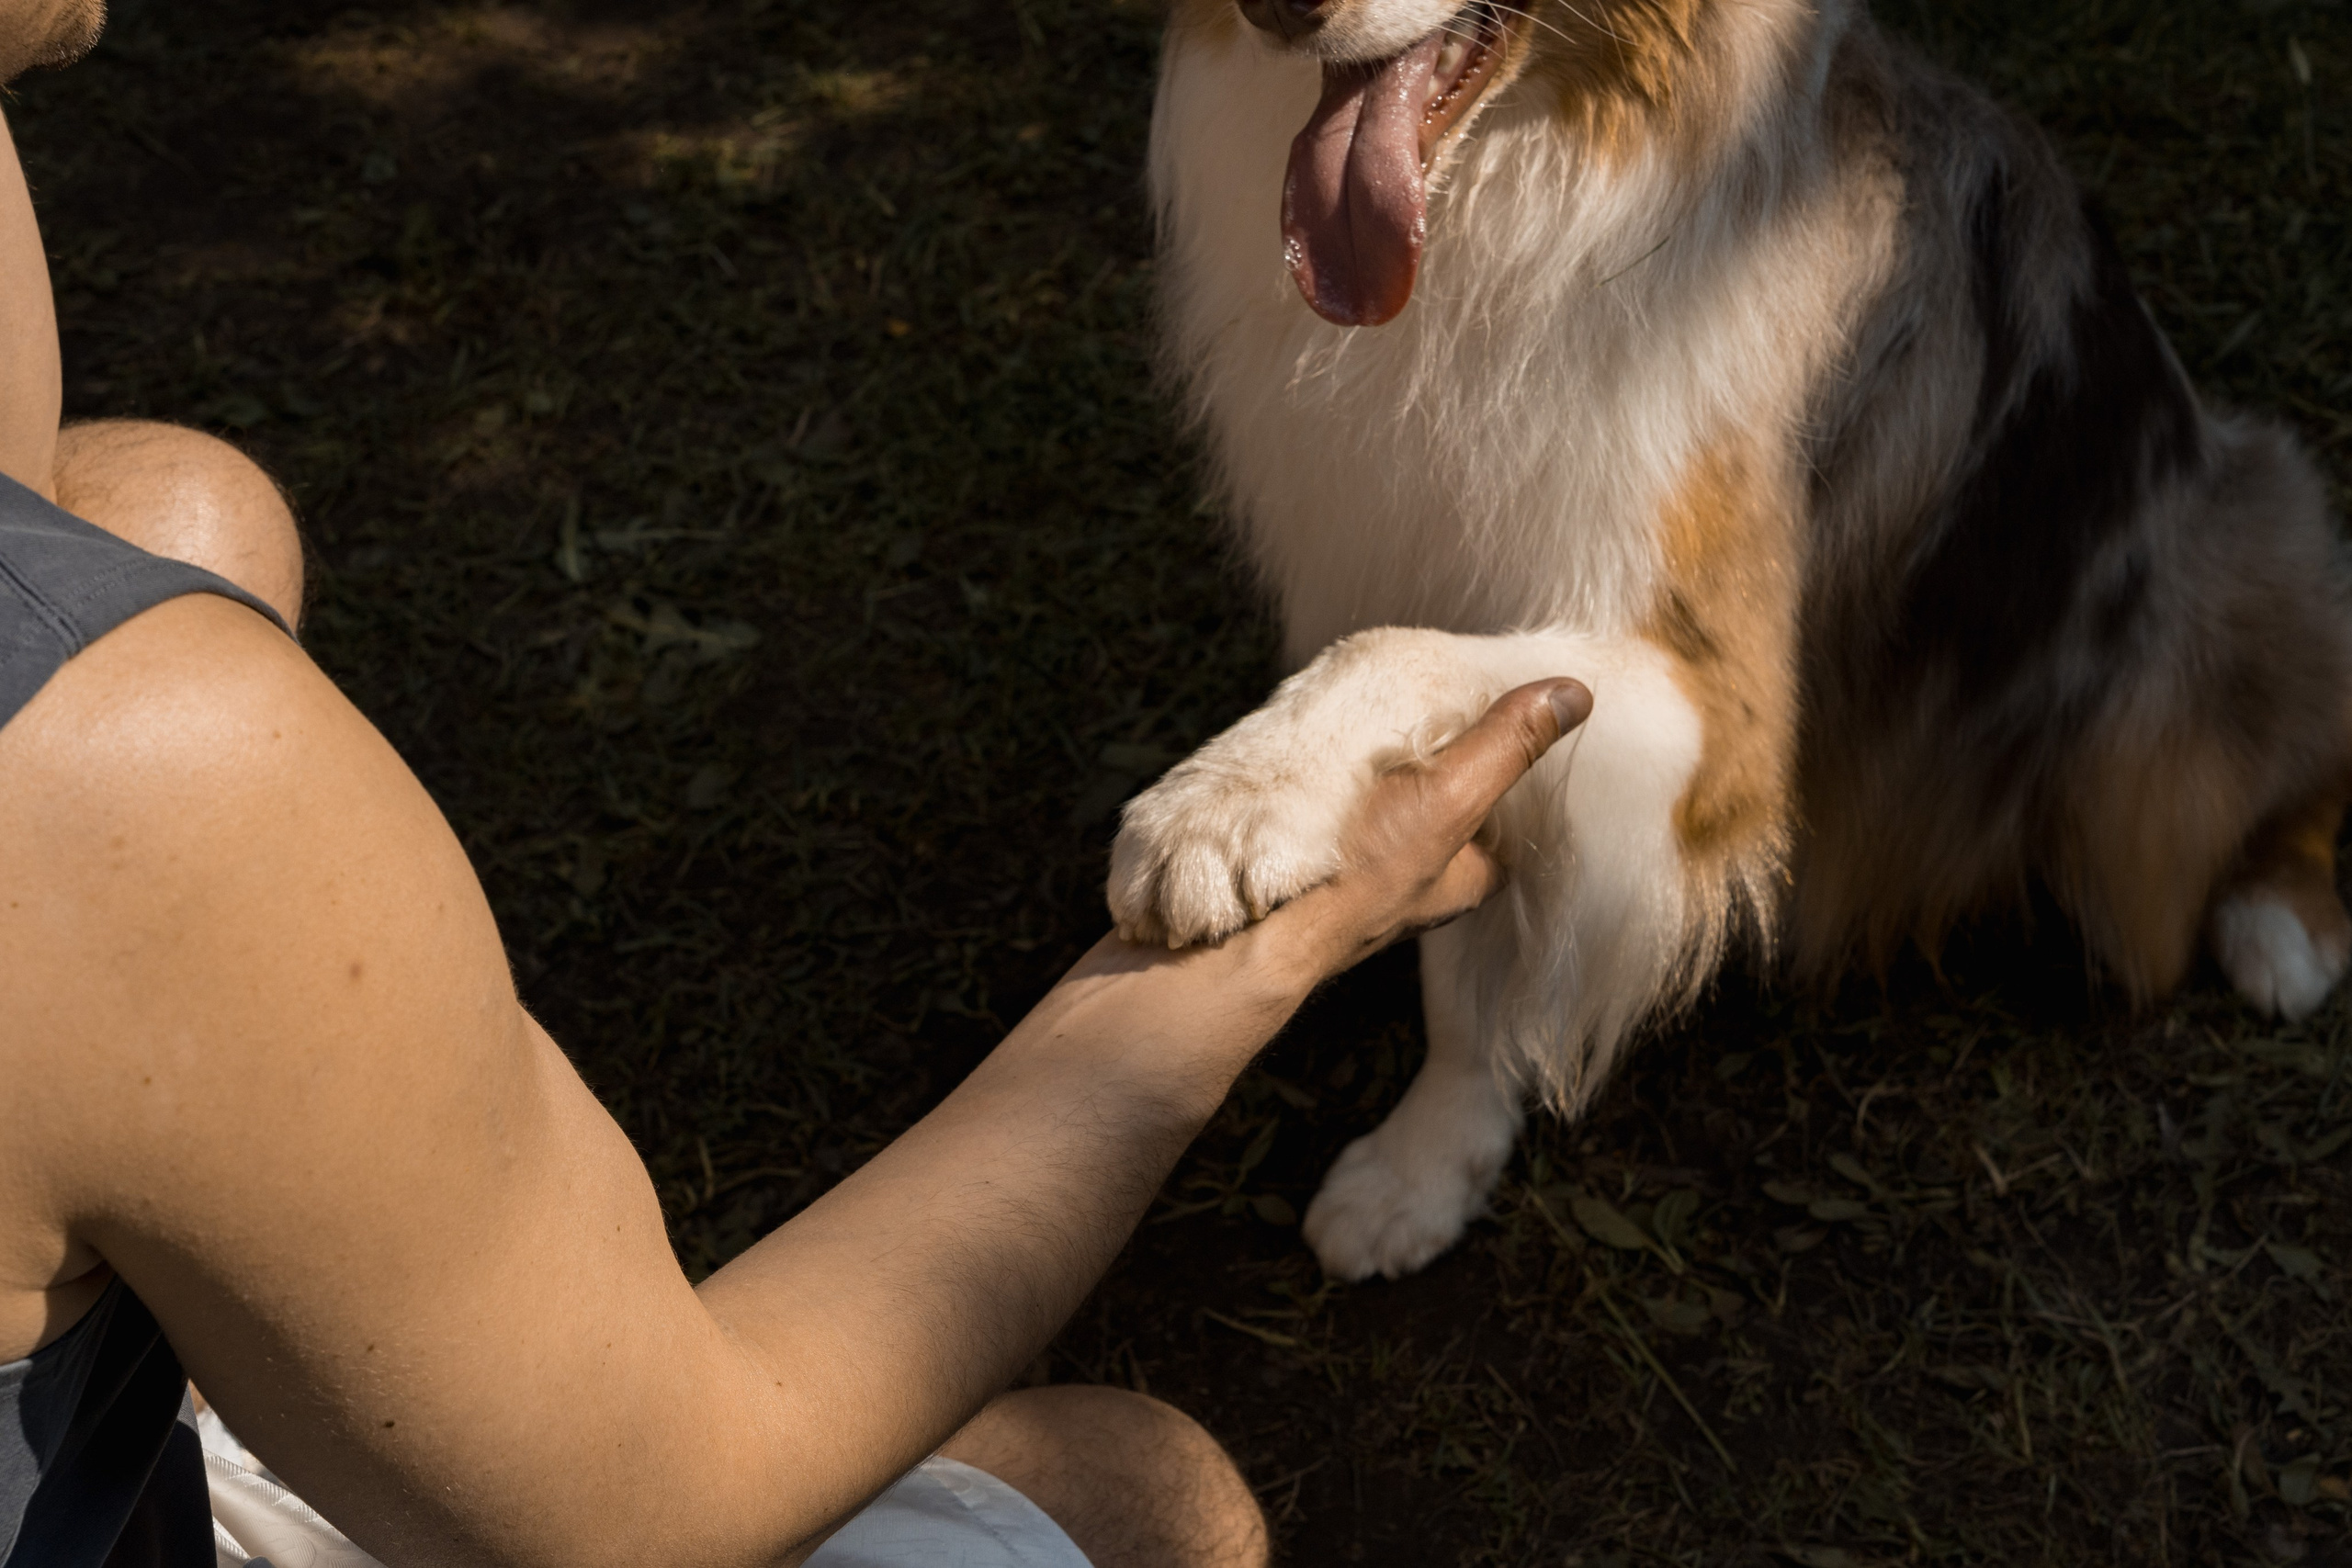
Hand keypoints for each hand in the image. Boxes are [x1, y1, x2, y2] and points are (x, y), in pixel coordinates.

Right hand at [1259, 677, 1590, 983]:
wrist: (1255, 926)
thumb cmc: (1360, 877)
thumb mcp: (1449, 797)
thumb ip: (1505, 746)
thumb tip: (1574, 696)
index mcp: (1469, 879)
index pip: (1511, 820)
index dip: (1512, 770)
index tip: (1506, 720)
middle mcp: (1425, 883)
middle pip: (1451, 808)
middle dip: (1441, 763)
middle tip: (1431, 710)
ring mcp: (1367, 876)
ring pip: (1394, 807)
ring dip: (1386, 767)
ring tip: (1378, 719)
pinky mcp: (1315, 864)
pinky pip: (1342, 811)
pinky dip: (1341, 780)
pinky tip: (1330, 752)